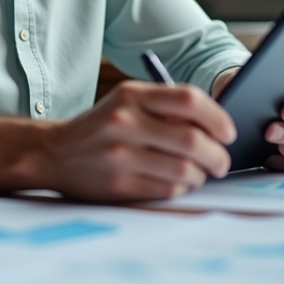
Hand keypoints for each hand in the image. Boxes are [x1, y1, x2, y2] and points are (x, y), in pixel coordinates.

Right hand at [43, 81, 236, 201]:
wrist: (54, 153)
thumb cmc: (102, 126)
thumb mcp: (128, 102)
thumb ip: (166, 107)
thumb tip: (217, 125)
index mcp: (131, 94)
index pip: (188, 99)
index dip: (217, 117)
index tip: (228, 132)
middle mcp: (124, 121)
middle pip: (191, 139)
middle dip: (217, 154)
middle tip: (222, 161)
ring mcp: (120, 155)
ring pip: (183, 169)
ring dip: (201, 175)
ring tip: (199, 173)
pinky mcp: (118, 184)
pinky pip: (167, 189)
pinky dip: (182, 188)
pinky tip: (178, 182)